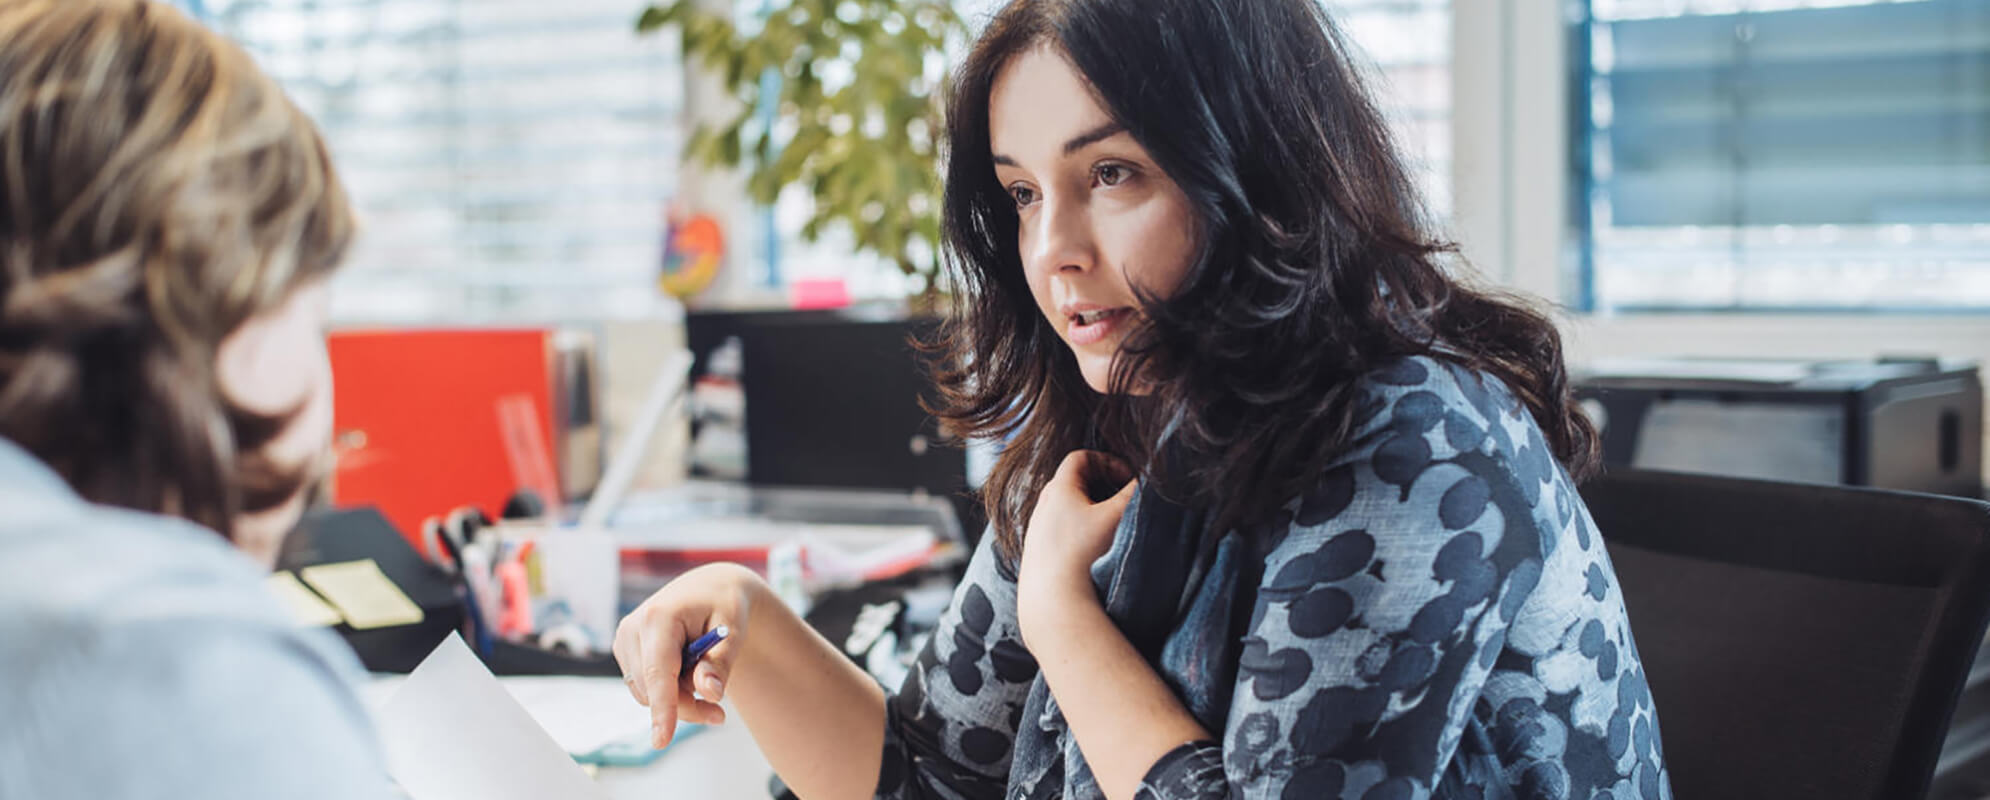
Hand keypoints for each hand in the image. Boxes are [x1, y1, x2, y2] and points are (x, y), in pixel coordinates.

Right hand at [611, 562, 763, 747]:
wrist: (708, 588)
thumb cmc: (723, 607)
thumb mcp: (734, 632)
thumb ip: (720, 664)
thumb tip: (710, 693)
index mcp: (659, 617)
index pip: (658, 672)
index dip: (662, 708)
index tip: (661, 740)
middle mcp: (633, 627)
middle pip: (654, 690)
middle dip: (687, 707)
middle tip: (720, 714)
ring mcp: (623, 639)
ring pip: (646, 694)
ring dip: (677, 700)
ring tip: (705, 678)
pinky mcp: (623, 650)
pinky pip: (643, 687)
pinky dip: (666, 690)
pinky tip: (684, 668)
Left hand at [1017, 450, 1136, 645]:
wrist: (1054, 602)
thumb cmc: (1085, 555)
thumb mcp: (1116, 518)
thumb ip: (1135, 494)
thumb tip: (1149, 481)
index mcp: (1058, 489)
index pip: (1082, 457)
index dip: (1109, 462)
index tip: (1128, 481)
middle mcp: (1043, 505)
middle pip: (1075, 481)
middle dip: (1103, 487)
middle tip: (1124, 502)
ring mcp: (1038, 530)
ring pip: (1069, 508)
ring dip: (1093, 511)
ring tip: (1112, 529)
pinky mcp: (1038, 554)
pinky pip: (1062, 531)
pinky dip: (1081, 532)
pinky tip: (1095, 552)